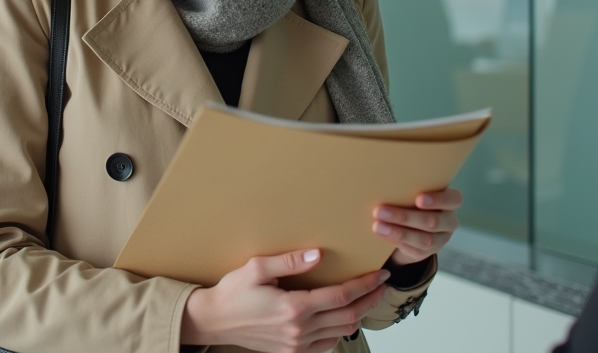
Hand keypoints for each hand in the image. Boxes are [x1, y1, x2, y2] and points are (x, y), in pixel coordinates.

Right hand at [181, 249, 389, 352]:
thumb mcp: (256, 268)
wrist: (214, 321)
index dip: (365, 285)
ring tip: (368, 299)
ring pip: (341, 332)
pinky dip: (342, 331)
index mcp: (293, 307)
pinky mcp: (293, 352)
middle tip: (383, 285)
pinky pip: (327, 344)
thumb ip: (289, 261)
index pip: (341, 296)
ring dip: (359, 314)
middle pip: (348, 315)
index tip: (379, 275)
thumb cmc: (232, 292)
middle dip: (370, 300)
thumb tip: (317, 254)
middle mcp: (299, 330)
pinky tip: (344, 317)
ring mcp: (297, 344)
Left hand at [373, 188, 462, 265]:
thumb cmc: (412, 198)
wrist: (413, 223)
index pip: (453, 200)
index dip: (438, 200)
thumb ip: (409, 189)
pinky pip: (414, 250)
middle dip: (404, 217)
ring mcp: (440, 239)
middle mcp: (449, 222)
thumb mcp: (415, 192)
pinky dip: (397, 242)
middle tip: (379, 211)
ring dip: (397, 233)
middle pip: (432, 221)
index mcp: (451, 203)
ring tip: (377, 226)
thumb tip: (383, 183)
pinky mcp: (428, 252)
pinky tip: (383, 235)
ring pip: (423, 239)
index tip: (418, 199)